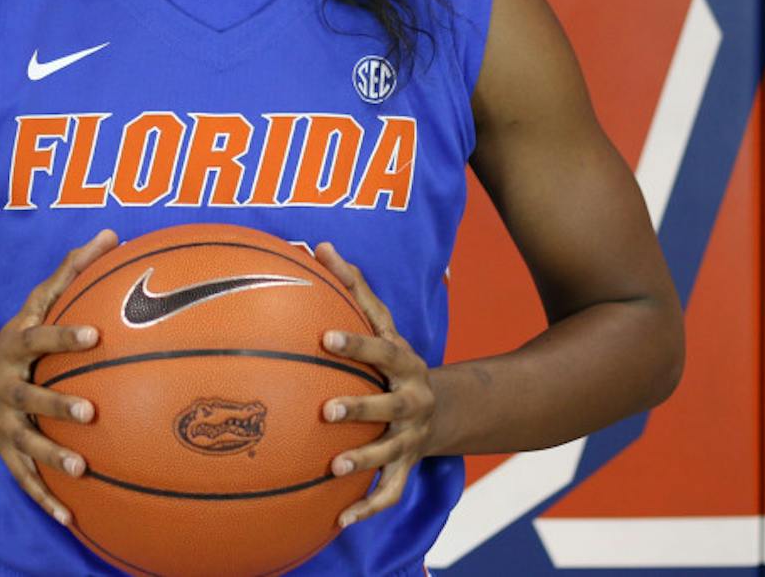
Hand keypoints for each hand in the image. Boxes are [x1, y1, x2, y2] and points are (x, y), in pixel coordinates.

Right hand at [0, 228, 118, 525]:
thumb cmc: (23, 335)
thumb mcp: (39, 302)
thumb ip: (74, 269)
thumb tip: (113, 233)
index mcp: (16, 345)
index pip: (40, 336)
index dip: (66, 336)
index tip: (97, 335)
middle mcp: (4, 385)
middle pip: (29, 397)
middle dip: (57, 406)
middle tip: (92, 413)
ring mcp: (3, 423)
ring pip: (26, 444)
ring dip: (51, 458)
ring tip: (81, 471)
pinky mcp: (6, 453)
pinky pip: (25, 479)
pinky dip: (46, 499)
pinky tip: (73, 518)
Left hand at [315, 240, 436, 528]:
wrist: (445, 407)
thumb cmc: (394, 358)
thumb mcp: (383, 323)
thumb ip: (352, 287)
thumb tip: (319, 244)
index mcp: (404, 362)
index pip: (380, 348)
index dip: (356, 344)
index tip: (324, 338)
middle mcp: (412, 400)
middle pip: (388, 404)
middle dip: (360, 408)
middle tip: (325, 411)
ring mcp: (411, 435)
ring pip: (389, 452)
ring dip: (363, 461)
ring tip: (333, 468)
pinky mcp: (407, 466)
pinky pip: (390, 491)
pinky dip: (367, 508)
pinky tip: (339, 521)